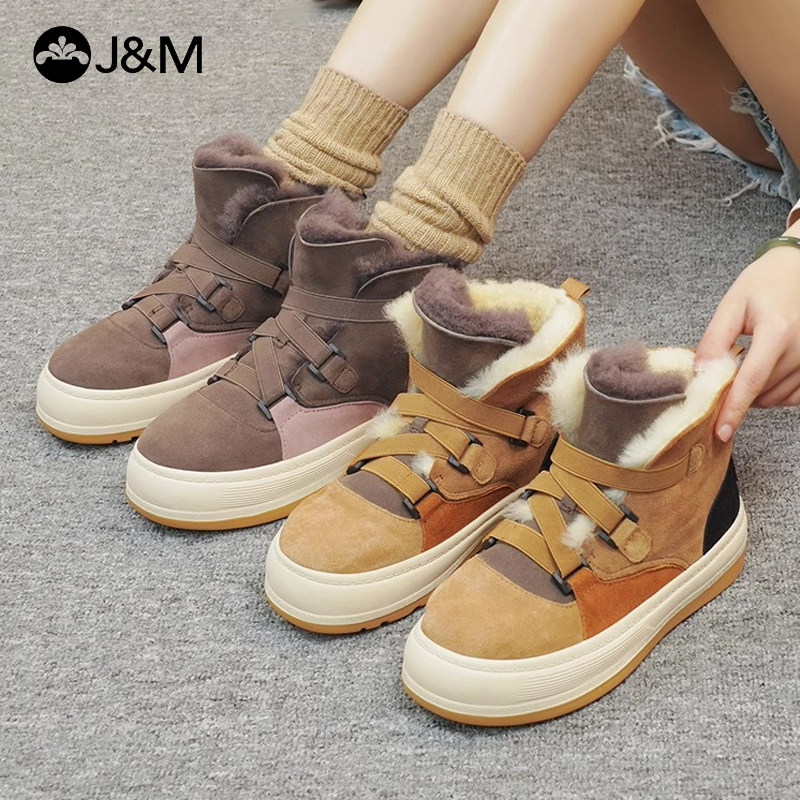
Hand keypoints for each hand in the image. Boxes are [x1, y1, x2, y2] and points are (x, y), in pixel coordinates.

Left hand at [695, 244, 799, 441]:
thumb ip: (715, 340)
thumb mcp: (732, 305)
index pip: (750, 382)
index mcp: (776, 333)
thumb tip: (701, 374)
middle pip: (762, 392)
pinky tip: (764, 378)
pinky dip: (776, 395)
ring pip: (778, 397)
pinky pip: (797, 394)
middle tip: (723, 375)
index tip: (721, 432)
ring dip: (756, 394)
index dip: (734, 410)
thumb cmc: (767, 281)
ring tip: (746, 365)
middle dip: (737, 394)